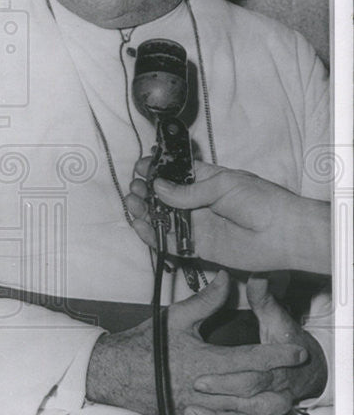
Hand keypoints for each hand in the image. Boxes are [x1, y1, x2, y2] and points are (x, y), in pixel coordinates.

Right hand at [85, 272, 309, 414]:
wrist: (113, 373)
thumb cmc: (143, 345)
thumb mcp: (175, 317)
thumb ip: (206, 300)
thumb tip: (228, 279)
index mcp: (204, 361)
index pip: (251, 360)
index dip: (278, 355)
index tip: (297, 351)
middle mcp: (204, 389)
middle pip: (253, 391)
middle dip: (279, 381)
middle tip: (298, 374)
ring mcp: (197, 409)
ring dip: (266, 409)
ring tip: (283, 400)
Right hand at [125, 158, 329, 273]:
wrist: (281, 234)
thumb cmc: (261, 201)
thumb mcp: (223, 185)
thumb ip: (188, 191)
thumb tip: (158, 186)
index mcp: (206, 180)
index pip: (175, 173)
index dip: (157, 170)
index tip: (141, 167)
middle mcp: (198, 202)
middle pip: (164, 197)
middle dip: (146, 190)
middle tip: (135, 187)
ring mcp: (197, 225)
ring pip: (164, 219)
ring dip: (145, 211)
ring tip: (132, 204)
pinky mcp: (197, 247)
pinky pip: (171, 242)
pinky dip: (153, 235)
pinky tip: (140, 226)